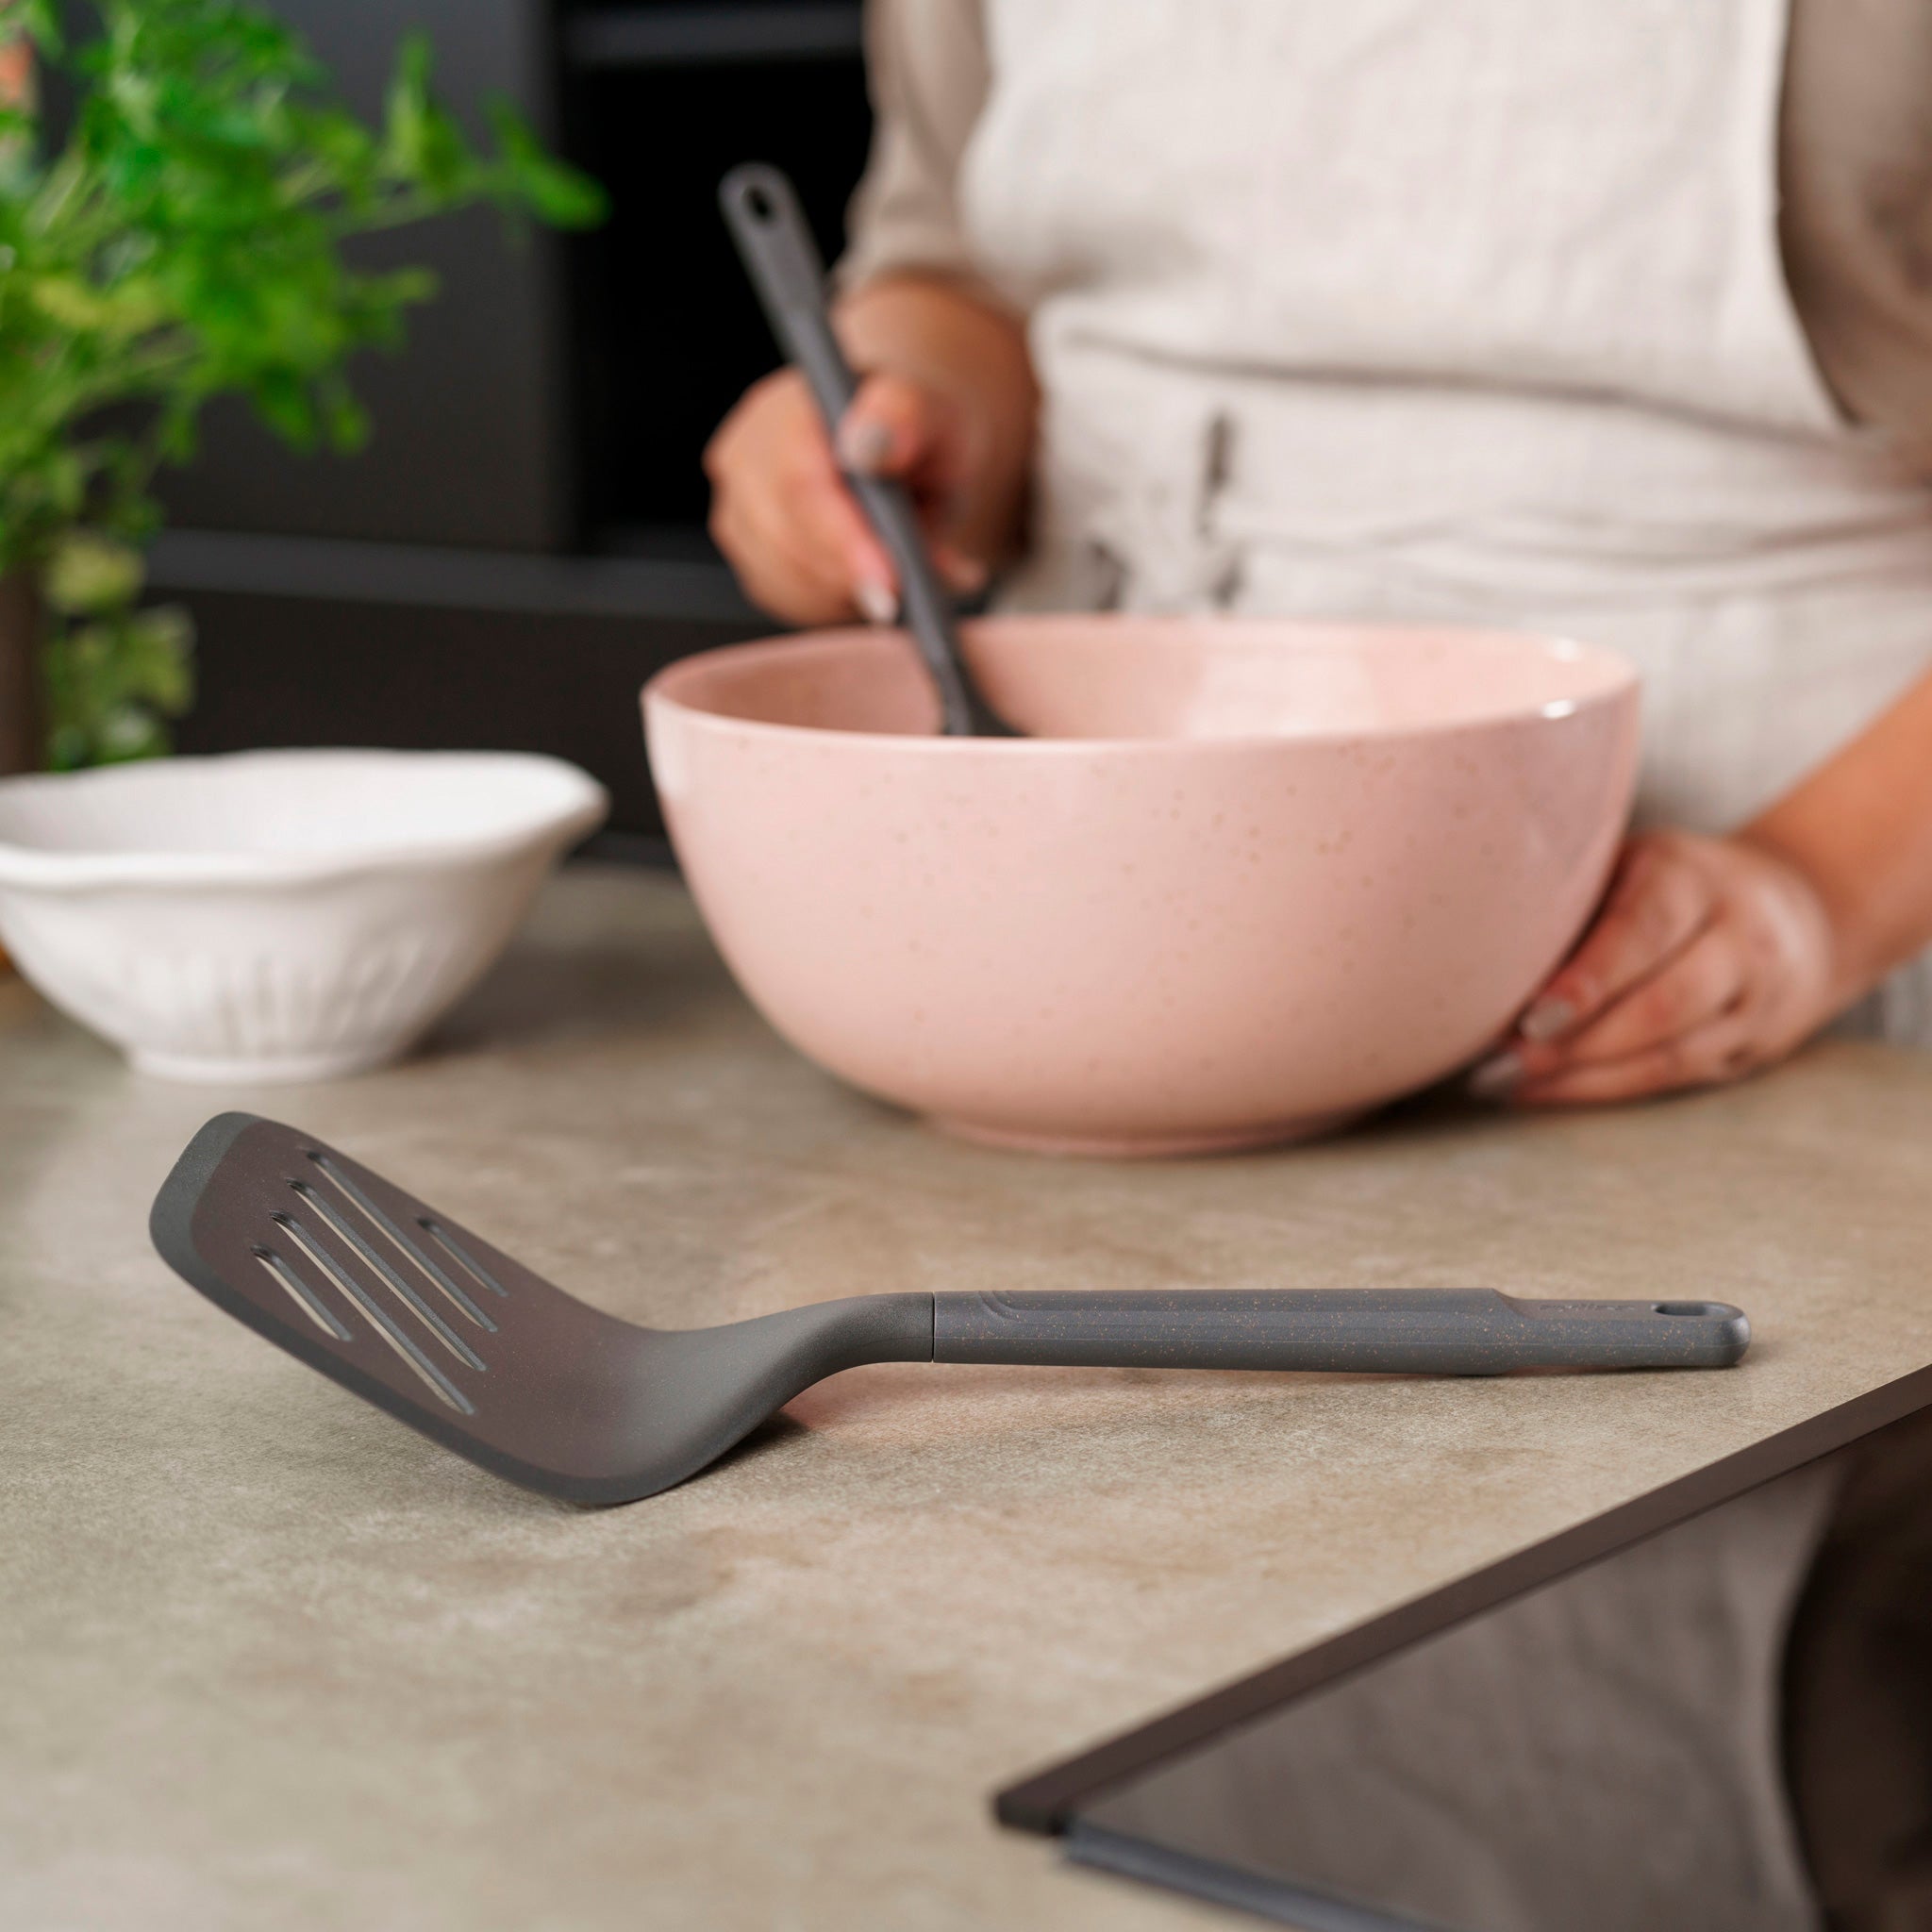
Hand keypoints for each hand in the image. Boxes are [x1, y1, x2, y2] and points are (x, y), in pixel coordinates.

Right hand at [704, 367, 991, 626]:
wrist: (907, 457)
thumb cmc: (916, 433)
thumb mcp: (931, 413)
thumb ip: (905, 418)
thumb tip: (870, 445)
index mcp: (783, 409)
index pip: (797, 479)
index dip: (842, 536)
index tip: (892, 579)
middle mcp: (747, 457)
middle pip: (780, 536)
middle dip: (847, 576)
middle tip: (904, 597)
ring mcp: (739, 510)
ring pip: (780, 576)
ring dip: (843, 593)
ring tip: (898, 587)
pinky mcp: (749, 557)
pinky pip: (783, 598)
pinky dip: (831, 605)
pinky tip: (865, 591)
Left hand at [1469, 830, 1841, 1104]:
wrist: (1803, 907)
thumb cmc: (1671, 882)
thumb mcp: (1633, 862)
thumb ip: (1575, 898)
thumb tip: (1477, 951)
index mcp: (1693, 877)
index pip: (1644, 932)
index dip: (1587, 980)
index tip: (1529, 1017)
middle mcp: (1738, 937)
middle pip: (1662, 1003)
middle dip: (1577, 1042)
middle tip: (1502, 1062)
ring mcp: (1754, 999)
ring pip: (1670, 1053)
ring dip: (1582, 1077)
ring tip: (1506, 1083)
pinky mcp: (1753, 1046)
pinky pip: (1674, 1076)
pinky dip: (1603, 1089)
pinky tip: (1540, 1090)